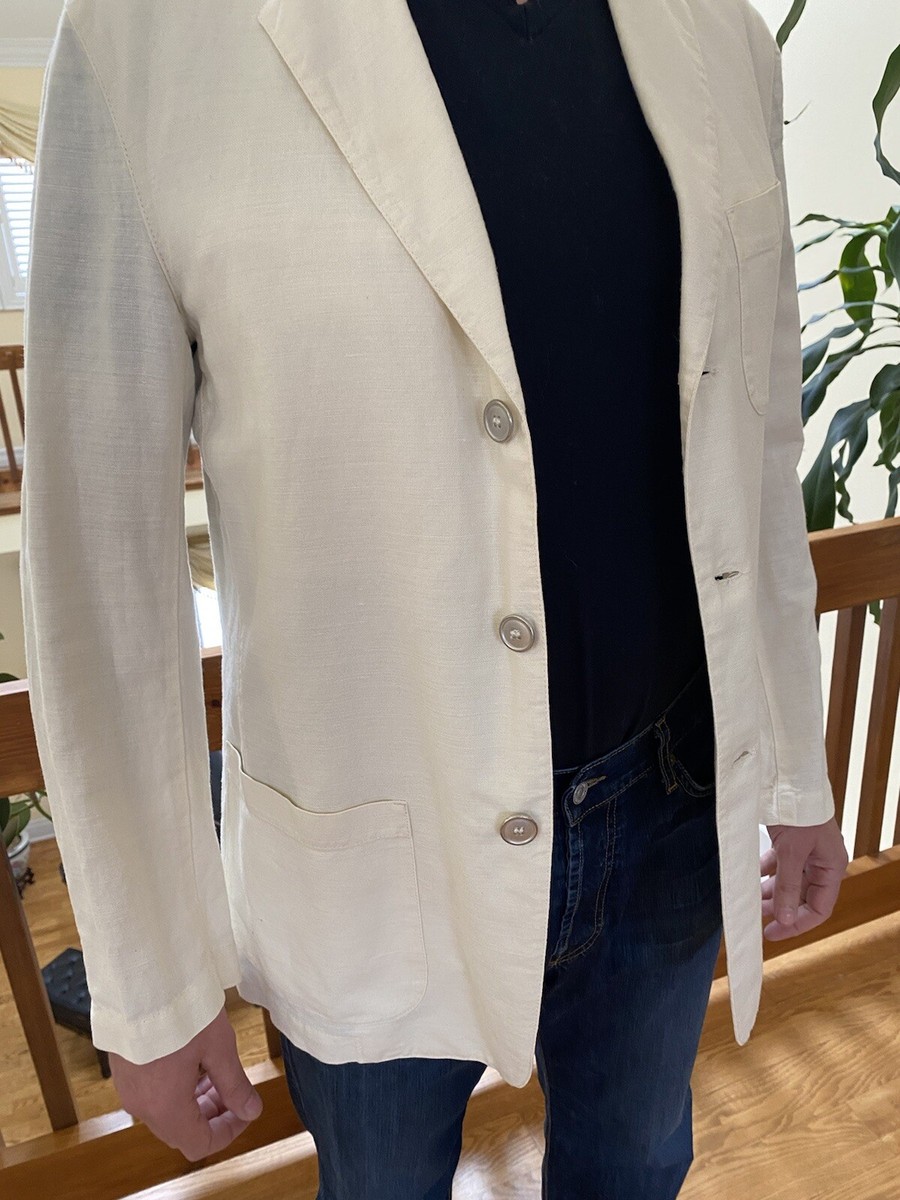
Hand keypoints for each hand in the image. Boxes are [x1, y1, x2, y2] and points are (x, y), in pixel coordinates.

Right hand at [108, 1004, 262, 1161]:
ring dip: (194, 1100)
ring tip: (214, 1069)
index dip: (228, 1131)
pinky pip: (151, 1093)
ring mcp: (128, 1088)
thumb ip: (235, 1084)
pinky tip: (191, 1059)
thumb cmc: (180, 1011)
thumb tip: (251, 1110)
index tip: (245, 1109)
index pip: (200, 1145)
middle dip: (212, 1114)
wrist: (140, 978)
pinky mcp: (123, 1068)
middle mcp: (142, 1106)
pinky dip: (175, 1087)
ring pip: (166, 1111)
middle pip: (181, 1130)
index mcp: (166, 1108)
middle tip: (232, 1088)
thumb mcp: (219, 1047)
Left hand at [760, 816, 848, 940]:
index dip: (795, 924)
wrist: (790, 777)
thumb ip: (787, 886)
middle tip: (757, 920)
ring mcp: (806, 852)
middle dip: (780, 909)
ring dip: (771, 893)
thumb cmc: (799, 812)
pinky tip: (750, 878)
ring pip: (789, 882)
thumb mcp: (792, 852)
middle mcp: (821, 863)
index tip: (772, 933)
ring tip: (751, 901)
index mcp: (831, 868)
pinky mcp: (791, 841)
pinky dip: (766, 873)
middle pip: (802, 897)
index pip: (818, 909)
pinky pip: (779, 865)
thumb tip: (783, 919)